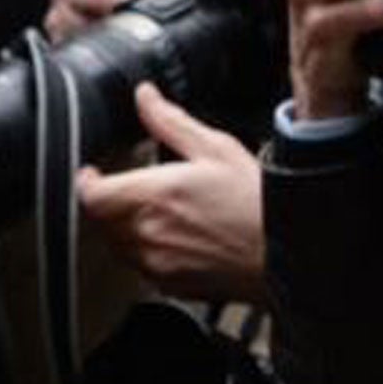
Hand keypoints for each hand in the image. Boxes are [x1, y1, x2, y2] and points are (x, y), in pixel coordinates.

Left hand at [76, 83, 265, 303]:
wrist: (296, 257)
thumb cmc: (261, 205)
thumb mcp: (216, 149)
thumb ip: (170, 122)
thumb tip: (146, 97)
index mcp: (154, 196)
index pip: (91, 195)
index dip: (86, 182)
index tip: (93, 174)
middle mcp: (150, 234)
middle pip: (99, 220)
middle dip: (105, 202)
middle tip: (124, 189)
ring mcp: (159, 264)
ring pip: (116, 245)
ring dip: (121, 227)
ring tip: (151, 212)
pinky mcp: (173, 286)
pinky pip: (140, 268)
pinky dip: (144, 251)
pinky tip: (173, 238)